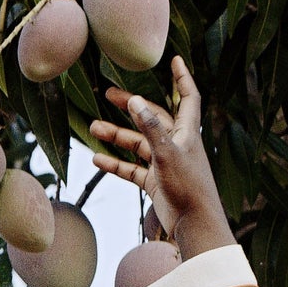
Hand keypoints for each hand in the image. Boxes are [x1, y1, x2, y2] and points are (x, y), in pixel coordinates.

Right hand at [90, 56, 233, 257]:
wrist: (195, 226)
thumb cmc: (188, 188)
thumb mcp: (167, 154)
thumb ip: (150, 128)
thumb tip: (135, 101)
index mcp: (187, 133)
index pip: (187, 98)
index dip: (181, 78)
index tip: (174, 60)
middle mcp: (176, 145)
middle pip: (152, 118)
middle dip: (131, 107)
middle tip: (108, 95)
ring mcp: (165, 164)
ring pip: (138, 144)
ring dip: (116, 136)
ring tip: (93, 128)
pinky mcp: (156, 183)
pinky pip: (133, 169)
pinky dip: (116, 164)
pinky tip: (97, 160)